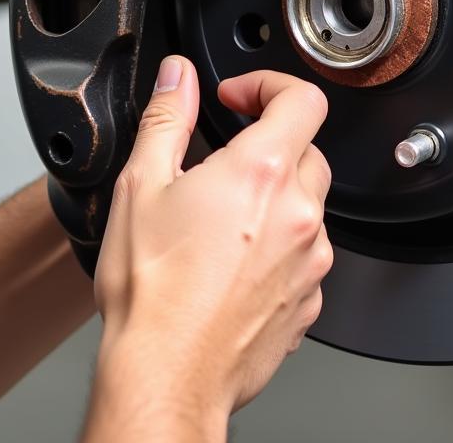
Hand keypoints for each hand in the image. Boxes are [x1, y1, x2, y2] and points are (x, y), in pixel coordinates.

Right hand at [88, 56, 332, 437]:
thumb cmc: (152, 292)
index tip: (240, 99)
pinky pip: (306, 254)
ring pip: (309, 204)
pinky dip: (280, 246)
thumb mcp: (141, 186)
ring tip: (223, 221)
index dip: (271, 85)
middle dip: (269, 144)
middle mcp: (299, 212)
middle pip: (308, 150)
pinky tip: (236, 263)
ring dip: (276, 198)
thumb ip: (168, 117)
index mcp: (261, 172)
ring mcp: (311, 259)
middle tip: (224, 162)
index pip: (303, 99)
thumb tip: (179, 77)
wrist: (166, 376)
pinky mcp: (310, 298)